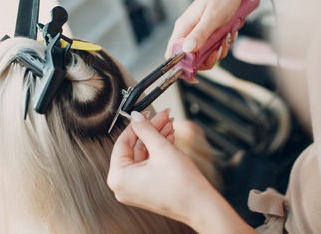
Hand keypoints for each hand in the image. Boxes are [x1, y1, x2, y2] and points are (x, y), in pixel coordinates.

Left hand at [107, 110, 213, 228]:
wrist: (202, 206)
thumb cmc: (182, 185)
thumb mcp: (161, 149)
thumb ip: (145, 129)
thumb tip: (136, 117)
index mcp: (119, 178)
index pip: (122, 143)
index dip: (136, 125)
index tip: (146, 113)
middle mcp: (123, 186)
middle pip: (134, 148)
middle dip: (151, 130)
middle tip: (162, 116)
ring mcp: (135, 189)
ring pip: (143, 155)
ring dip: (156, 138)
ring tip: (169, 124)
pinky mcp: (147, 189)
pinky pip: (148, 165)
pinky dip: (158, 151)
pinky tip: (169, 137)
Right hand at [165, 0, 249, 69]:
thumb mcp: (213, 16)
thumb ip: (200, 34)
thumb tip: (187, 50)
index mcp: (183, 28)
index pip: (172, 54)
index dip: (181, 68)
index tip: (195, 74)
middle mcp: (188, 32)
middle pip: (190, 59)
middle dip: (207, 59)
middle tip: (219, 49)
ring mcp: (197, 34)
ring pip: (203, 55)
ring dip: (217, 52)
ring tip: (227, 37)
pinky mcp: (206, 34)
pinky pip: (212, 48)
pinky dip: (222, 45)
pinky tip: (228, 34)